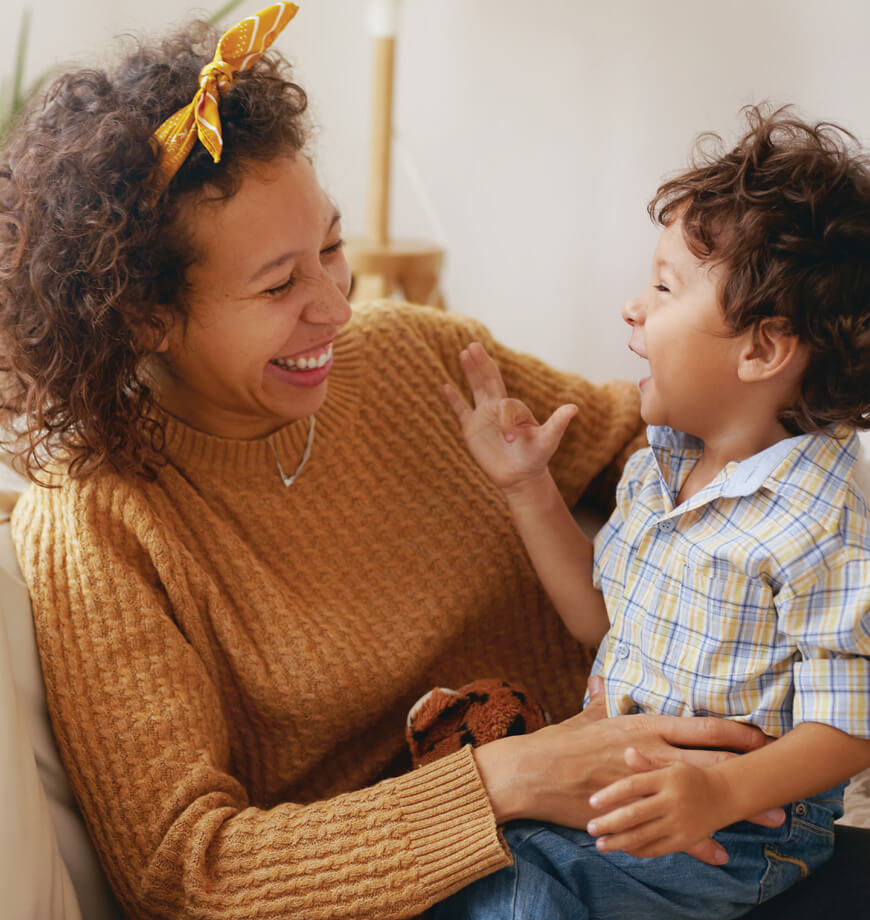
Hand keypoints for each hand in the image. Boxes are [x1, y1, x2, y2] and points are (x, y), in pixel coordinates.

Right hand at [444, 342, 576, 490]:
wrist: (520, 477)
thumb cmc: (536, 458)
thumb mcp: (548, 440)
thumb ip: (558, 423)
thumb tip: (574, 408)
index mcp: (514, 408)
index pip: (505, 406)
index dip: (506, 422)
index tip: (509, 440)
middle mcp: (497, 408)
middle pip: (489, 380)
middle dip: (481, 364)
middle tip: (473, 345)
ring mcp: (483, 417)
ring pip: (475, 389)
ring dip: (470, 372)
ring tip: (464, 353)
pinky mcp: (471, 429)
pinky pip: (461, 410)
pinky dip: (454, 399)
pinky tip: (445, 386)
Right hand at [473, 677, 783, 866]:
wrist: (535, 771)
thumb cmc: (561, 742)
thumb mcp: (585, 716)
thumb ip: (599, 698)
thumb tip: (600, 679)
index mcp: (645, 726)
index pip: (701, 724)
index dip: (735, 729)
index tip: (761, 734)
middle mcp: (652, 752)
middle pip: (712, 758)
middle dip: (749, 767)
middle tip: (781, 775)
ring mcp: (646, 782)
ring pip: (700, 793)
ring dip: (737, 807)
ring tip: (770, 819)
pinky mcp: (634, 810)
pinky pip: (673, 829)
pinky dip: (699, 842)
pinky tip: (721, 852)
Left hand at [587, 759, 736, 861]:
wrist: (725, 794)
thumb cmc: (689, 776)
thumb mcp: (670, 764)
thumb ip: (646, 763)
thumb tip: (627, 752)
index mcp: (665, 777)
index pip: (632, 785)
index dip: (610, 794)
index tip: (591, 802)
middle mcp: (672, 800)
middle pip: (635, 813)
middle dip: (610, 823)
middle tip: (590, 828)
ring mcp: (679, 822)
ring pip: (644, 835)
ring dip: (619, 842)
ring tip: (600, 844)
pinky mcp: (685, 839)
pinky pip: (658, 848)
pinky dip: (639, 850)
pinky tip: (624, 849)